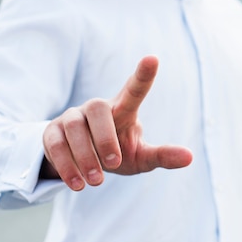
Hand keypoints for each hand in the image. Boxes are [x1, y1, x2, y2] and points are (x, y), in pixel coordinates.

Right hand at [41, 55, 192, 190]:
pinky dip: (66, 164)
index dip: (143, 74)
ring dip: (85, 156)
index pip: (134, 89)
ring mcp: (72, 117)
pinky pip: (55, 143)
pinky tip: (77, 184)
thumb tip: (190, 157)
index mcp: (123, 110)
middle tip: (114, 164)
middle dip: (105, 138)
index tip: (153, 58)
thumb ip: (162, 155)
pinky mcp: (52, 132)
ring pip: (75, 127)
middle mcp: (96, 108)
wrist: (82, 164)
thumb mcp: (141, 157)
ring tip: (96, 181)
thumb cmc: (118, 154)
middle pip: (98, 109)